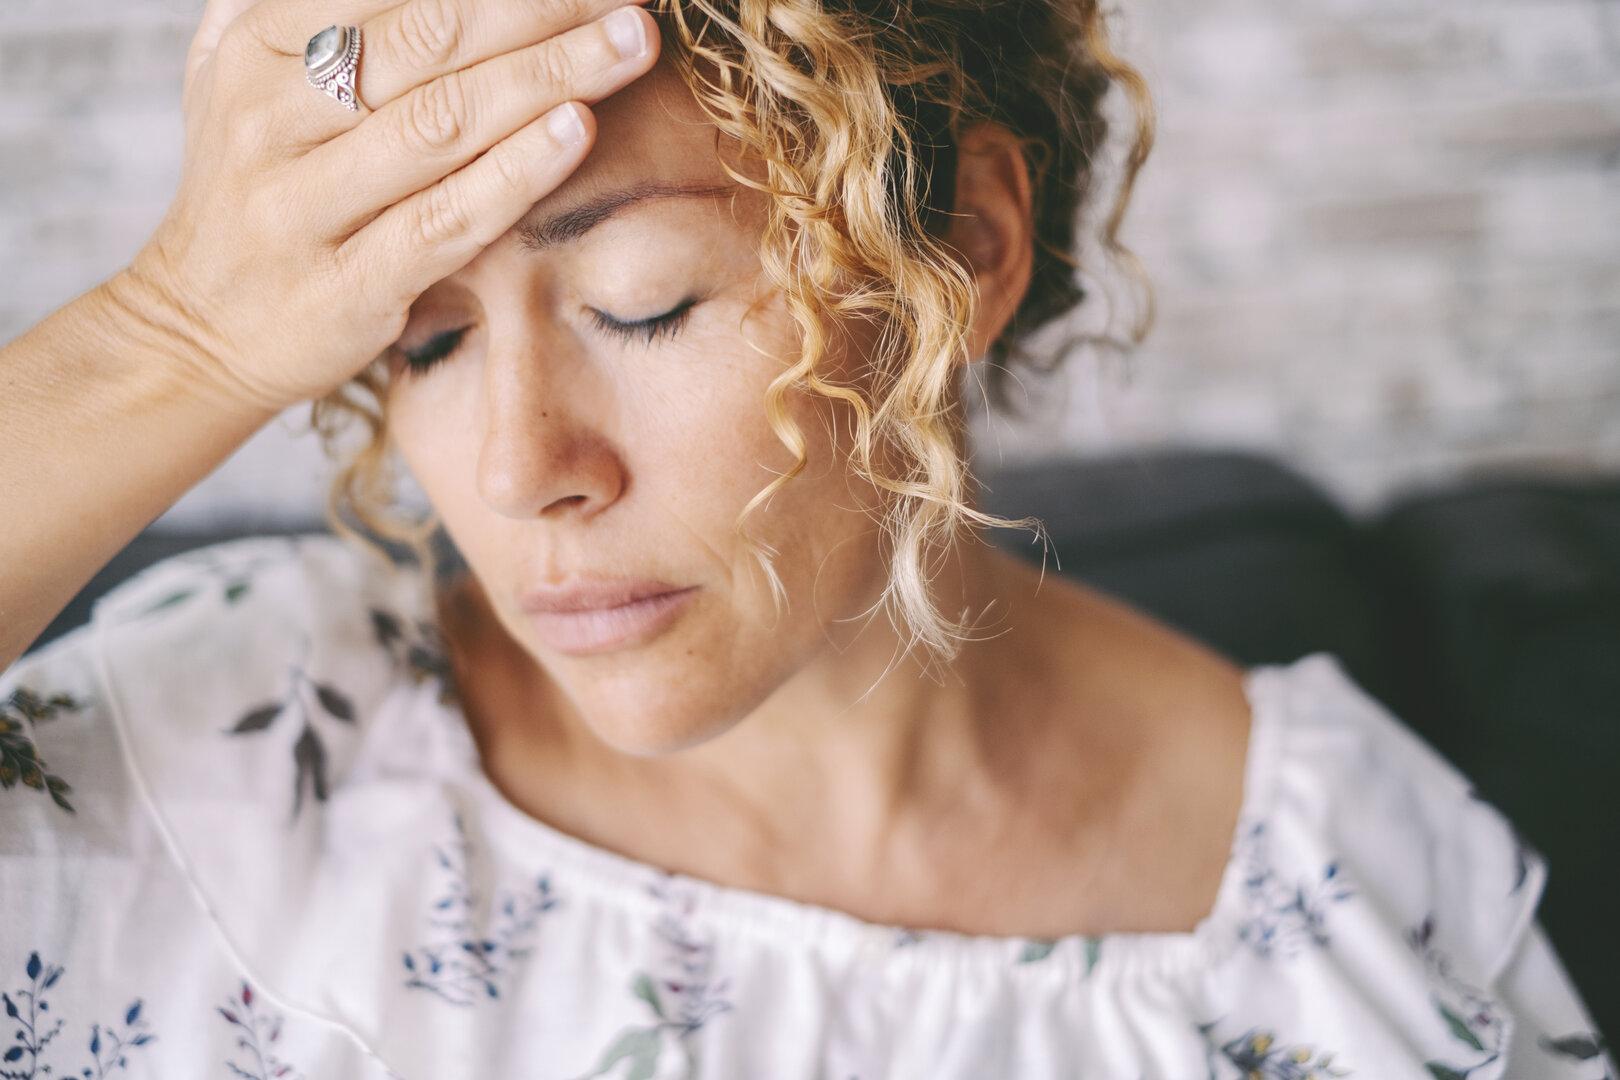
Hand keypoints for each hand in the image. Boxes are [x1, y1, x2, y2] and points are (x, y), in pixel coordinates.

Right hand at [125, 0, 658, 413]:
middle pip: (428, 41)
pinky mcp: (345, 287)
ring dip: (548, 77)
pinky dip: (516, 173)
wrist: (200, 327)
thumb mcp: (247, 76)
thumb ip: (311, 8)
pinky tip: (579, 132)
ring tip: (628, 46)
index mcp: (255, 50)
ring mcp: (302, 207)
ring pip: (442, 125)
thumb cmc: (258, 185)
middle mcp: (270, 119)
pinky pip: (445, 219)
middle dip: (540, 9)